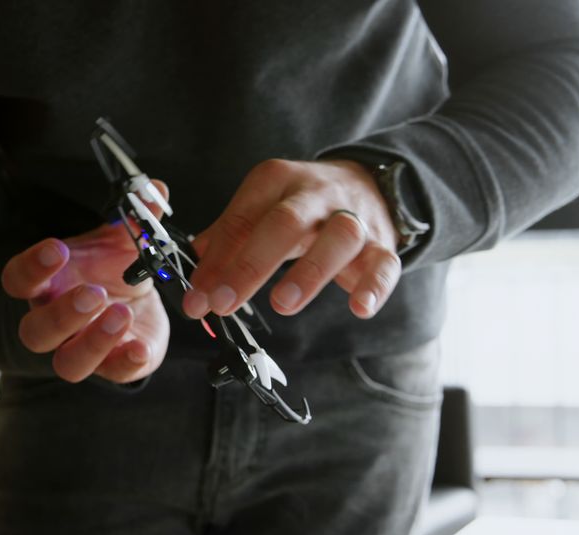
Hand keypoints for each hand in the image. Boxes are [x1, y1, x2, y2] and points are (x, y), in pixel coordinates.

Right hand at [1, 183, 170, 382]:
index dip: (31, 267)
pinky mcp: (114, 365)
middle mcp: (54, 322)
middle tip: (94, 292)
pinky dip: (126, 363)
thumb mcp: (122, 239)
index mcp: (46, 285)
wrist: (137, 300)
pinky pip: (114, 374)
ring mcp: (81, 348)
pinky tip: (140, 347)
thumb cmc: (112, 266)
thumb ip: (135, 217)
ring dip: (93, 341)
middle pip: (36, 332)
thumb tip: (154, 189)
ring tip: (122, 313)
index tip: (57, 249)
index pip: (18, 280)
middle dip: (64, 314)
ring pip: (68, 363)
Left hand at [182, 159, 401, 319]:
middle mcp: (315, 195)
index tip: (196, 298)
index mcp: (276, 181)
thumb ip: (228, 236)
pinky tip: (359, 309)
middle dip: (250, 265)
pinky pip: (385, 263)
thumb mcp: (261, 207)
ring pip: (338, 238)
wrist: (368, 181)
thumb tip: (193, 272)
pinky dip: (374, 286)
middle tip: (223, 303)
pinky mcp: (382, 243)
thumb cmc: (302, 205)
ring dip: (309, 272)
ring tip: (282, 304)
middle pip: (285, 222)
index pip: (241, 219)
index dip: (215, 261)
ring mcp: (353, 217)